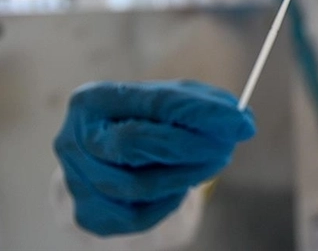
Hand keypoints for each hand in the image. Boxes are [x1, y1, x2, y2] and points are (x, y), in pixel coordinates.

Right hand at [53, 80, 255, 235]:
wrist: (105, 158)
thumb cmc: (144, 122)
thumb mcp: (170, 102)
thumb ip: (205, 106)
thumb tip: (243, 122)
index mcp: (93, 100)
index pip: (154, 103)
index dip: (201, 112)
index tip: (240, 121)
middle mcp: (74, 139)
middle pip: (137, 144)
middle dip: (192, 146)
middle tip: (228, 147)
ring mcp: (77, 179)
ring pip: (141, 185)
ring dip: (187, 175)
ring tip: (211, 162)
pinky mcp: (88, 213)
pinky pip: (138, 216)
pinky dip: (168, 202)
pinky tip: (181, 186)